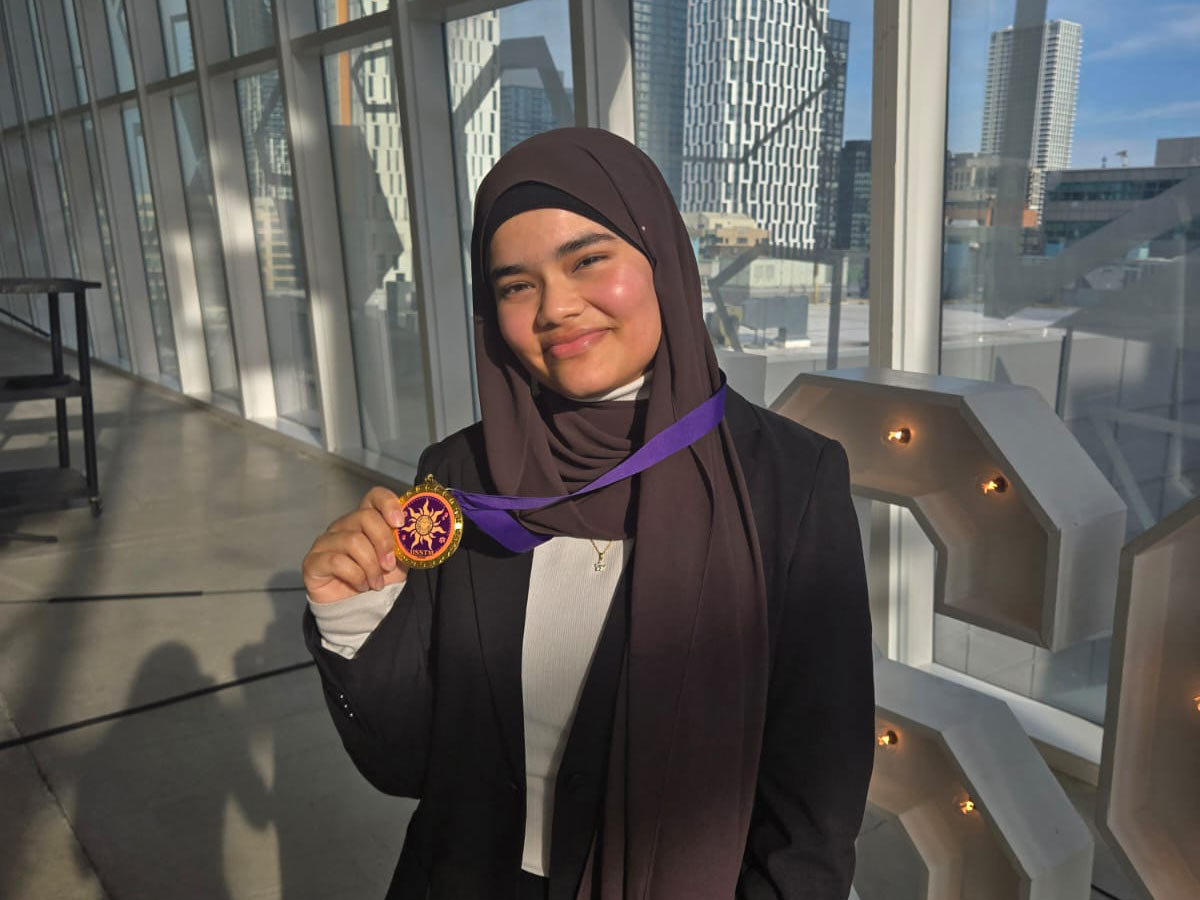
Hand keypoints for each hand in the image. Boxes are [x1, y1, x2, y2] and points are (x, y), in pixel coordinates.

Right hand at [302, 487, 409, 604]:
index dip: (388, 504)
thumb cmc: (377, 579)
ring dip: (371, 566)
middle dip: (383, 542)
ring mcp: (326, 541)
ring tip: (377, 583)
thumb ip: (407, 545)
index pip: (374, 496)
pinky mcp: (313, 561)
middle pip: (365, 517)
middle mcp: (344, 525)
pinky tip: (361, 586)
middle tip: (390, 566)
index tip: (400, 523)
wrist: (355, 607)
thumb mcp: (398, 561)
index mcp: (366, 519)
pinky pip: (337, 561)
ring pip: (353, 541)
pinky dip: (356, 576)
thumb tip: (421, 534)